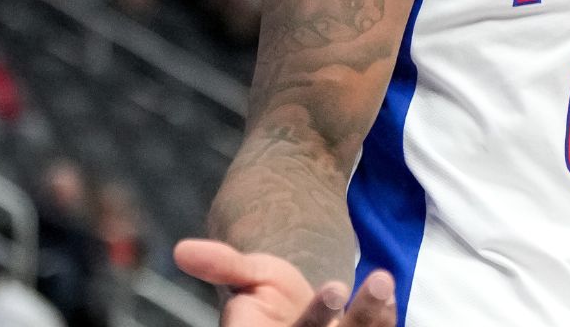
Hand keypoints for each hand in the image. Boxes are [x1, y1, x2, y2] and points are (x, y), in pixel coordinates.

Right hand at [174, 239, 396, 326]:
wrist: (298, 309)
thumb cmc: (269, 296)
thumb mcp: (248, 276)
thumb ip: (222, 265)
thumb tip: (181, 249)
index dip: (313, 320)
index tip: (334, 289)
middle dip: (352, 319)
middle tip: (364, 282)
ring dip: (370, 315)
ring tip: (381, 280)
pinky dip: (383, 318)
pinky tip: (388, 295)